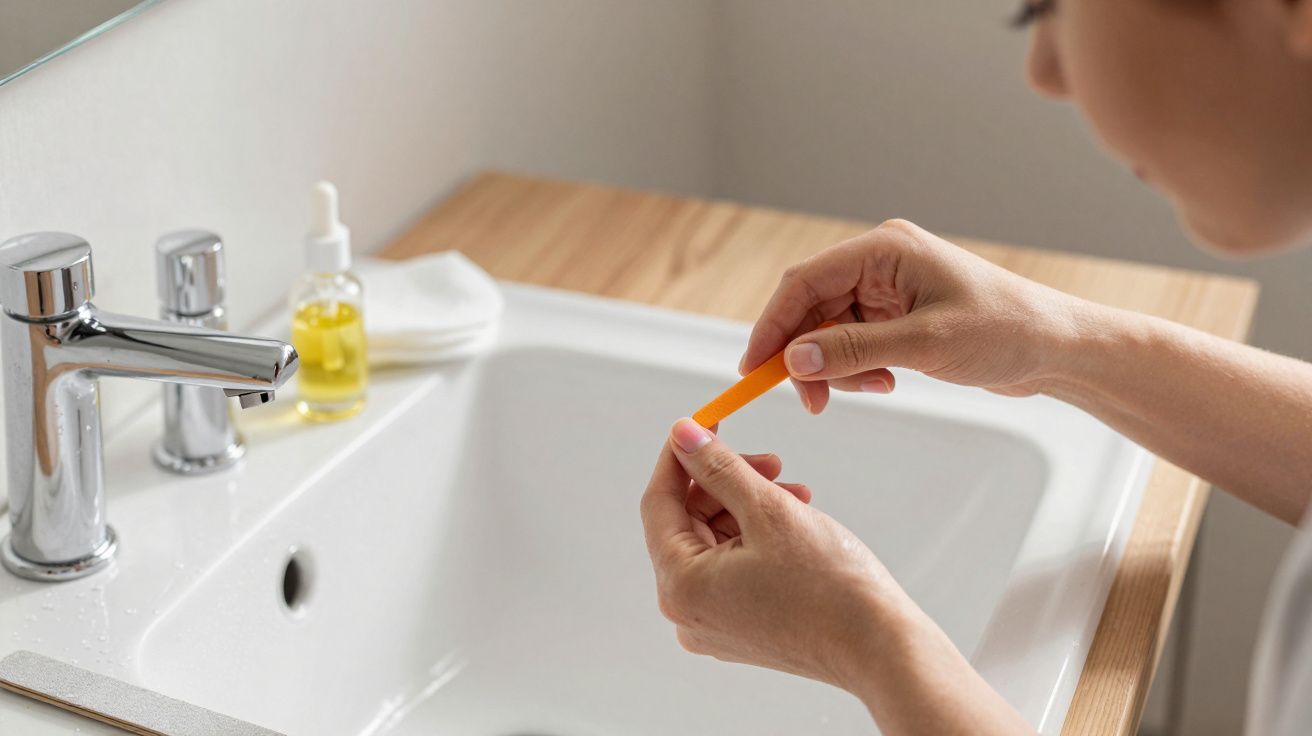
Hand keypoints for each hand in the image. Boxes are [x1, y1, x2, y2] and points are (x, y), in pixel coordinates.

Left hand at [640, 418, 1036, 734]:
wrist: (880, 648)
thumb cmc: (829, 586)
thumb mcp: (767, 509)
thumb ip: (718, 467)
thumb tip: (683, 435)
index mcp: (680, 586)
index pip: (658, 502)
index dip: (680, 457)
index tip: (702, 424)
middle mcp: (686, 613)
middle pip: (687, 523)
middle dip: (726, 483)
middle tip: (770, 461)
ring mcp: (713, 624)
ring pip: (715, 542)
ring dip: (749, 506)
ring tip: (796, 493)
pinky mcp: (741, 628)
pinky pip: (733, 568)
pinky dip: (757, 537)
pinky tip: (796, 518)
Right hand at [741, 219, 1085, 412]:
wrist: (1056, 347)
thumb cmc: (1005, 330)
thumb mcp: (924, 344)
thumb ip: (853, 350)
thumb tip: (793, 361)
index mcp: (884, 249)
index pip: (804, 281)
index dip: (772, 325)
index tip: (754, 368)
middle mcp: (880, 262)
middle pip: (811, 306)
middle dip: (804, 354)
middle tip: (810, 399)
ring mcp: (888, 288)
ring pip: (828, 329)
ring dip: (835, 366)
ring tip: (871, 388)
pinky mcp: (897, 314)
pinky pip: (852, 340)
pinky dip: (856, 367)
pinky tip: (885, 381)